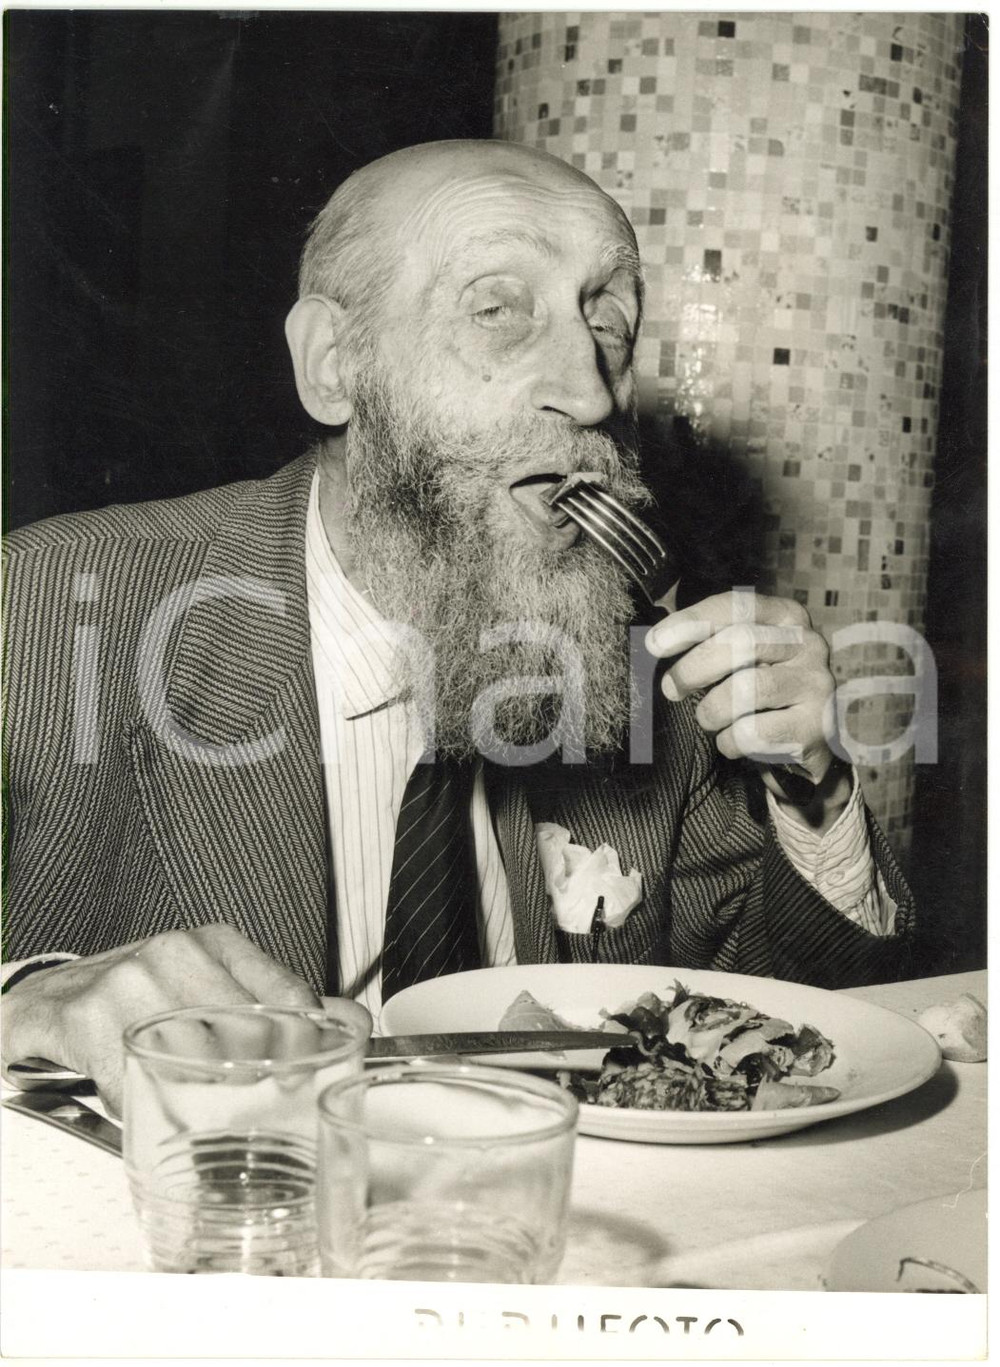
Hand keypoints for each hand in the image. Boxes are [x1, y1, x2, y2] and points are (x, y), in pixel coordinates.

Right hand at [1, 924, 319, 1115]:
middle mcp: (174, 952)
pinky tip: (137, 1101)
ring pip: (190, 1060)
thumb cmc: (140, 997)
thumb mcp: (208, 985)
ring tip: (196, 1109)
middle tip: (259, 1106)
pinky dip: (137, 1103)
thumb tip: (350, 1024)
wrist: (47, 998)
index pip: (285, 993)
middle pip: (245, 1031)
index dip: (308, 1041)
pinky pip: (128, 1079)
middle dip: (258, 1078)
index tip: (310, 1075)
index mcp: (215, 943)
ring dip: (197, 1097)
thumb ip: (274, 1005)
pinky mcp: (82, 1017)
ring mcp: (127, 981)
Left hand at [645, 589, 849, 825]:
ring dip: (712, 709)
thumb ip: (709, 638)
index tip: (654, 644)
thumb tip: (653, 640)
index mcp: (787, 617)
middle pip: (743, 642)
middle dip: (694, 667)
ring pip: (749, 689)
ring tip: (707, 718)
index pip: (736, 607)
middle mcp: (808, 644)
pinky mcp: (815, 727)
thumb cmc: (762, 692)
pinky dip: (730, 741)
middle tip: (670, 689)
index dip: (691, 622)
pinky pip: (755, 732)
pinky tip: (732, 740)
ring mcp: (816, 684)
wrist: (808, 742)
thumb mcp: (744, 656)